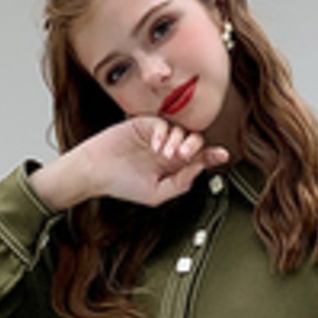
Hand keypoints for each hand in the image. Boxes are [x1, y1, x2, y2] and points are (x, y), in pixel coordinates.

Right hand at [30, 117, 228, 210]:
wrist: (95, 172)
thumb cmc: (122, 185)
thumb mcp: (156, 194)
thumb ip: (180, 184)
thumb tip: (200, 170)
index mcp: (173, 166)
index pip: (198, 158)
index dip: (212, 156)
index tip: (223, 155)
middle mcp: (168, 149)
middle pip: (194, 141)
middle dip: (195, 148)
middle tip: (184, 157)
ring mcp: (157, 135)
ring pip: (181, 131)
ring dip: (179, 142)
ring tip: (166, 155)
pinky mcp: (144, 124)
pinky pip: (163, 123)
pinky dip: (163, 134)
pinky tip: (155, 146)